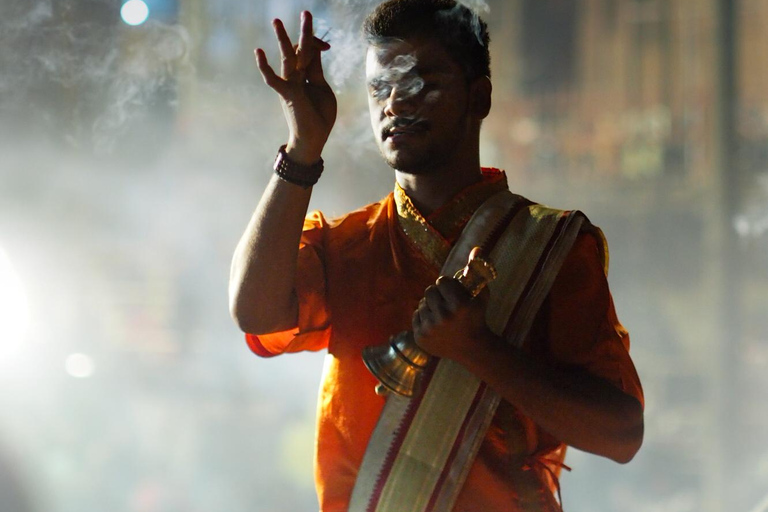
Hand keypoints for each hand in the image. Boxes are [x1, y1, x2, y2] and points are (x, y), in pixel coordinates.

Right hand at [254, 11, 336, 163]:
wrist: (313, 139)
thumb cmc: (319, 117)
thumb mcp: (322, 88)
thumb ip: (316, 69)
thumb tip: (316, 49)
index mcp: (305, 75)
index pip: (308, 52)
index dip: (316, 44)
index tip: (326, 46)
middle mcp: (295, 77)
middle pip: (300, 50)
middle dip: (304, 32)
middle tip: (306, 12)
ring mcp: (290, 85)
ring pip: (288, 58)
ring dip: (284, 39)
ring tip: (277, 21)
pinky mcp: (287, 94)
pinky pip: (273, 79)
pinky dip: (265, 67)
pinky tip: (258, 52)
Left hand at [412, 276, 493, 362]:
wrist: (471, 348)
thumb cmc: (477, 318)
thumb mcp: (481, 294)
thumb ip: (477, 271)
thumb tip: (476, 248)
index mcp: (458, 305)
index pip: (442, 281)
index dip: (448, 285)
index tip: (452, 292)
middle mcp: (443, 316)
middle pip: (429, 290)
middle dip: (438, 294)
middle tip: (446, 302)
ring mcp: (430, 328)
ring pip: (422, 303)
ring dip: (431, 305)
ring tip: (442, 314)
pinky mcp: (420, 336)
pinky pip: (416, 315)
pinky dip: (424, 317)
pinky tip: (436, 323)